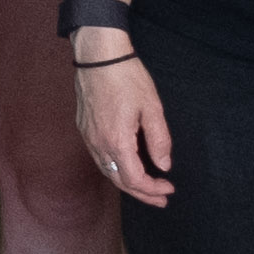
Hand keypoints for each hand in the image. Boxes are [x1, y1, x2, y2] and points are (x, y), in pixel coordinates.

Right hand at [72, 45, 173, 208]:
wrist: (98, 55)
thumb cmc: (126, 77)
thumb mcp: (152, 108)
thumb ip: (159, 140)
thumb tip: (164, 165)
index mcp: (117, 141)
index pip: (135, 180)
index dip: (153, 189)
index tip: (169, 188)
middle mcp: (99, 144)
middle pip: (119, 181)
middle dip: (141, 193)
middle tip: (160, 198)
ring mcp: (88, 136)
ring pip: (107, 171)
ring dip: (127, 183)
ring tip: (145, 187)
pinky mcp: (84, 128)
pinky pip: (99, 158)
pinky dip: (115, 169)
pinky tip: (126, 165)